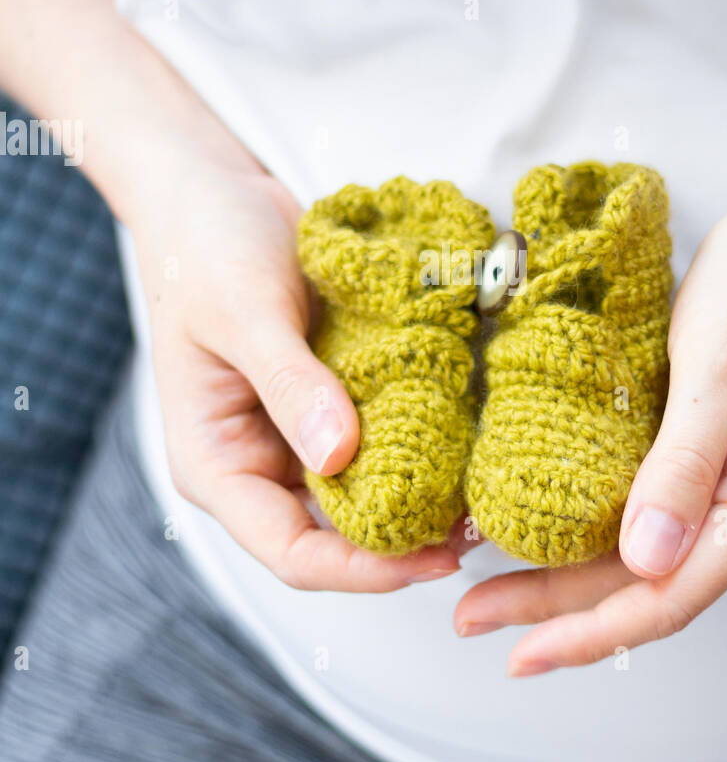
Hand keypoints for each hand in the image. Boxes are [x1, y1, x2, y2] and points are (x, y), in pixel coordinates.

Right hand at [130, 153, 467, 590]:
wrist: (214, 192)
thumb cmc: (207, 248)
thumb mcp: (245, 311)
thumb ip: (291, 384)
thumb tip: (341, 457)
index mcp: (217, 465)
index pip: (291, 551)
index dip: (363, 569)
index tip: (435, 555)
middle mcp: (256, 465)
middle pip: (334, 539)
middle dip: (404, 543)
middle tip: (480, 531)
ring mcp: (294, 438)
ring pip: (364, 496)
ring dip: (421, 501)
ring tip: (484, 496)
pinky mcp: (329, 404)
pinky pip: (379, 444)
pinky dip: (420, 449)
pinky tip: (467, 447)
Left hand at [455, 109, 726, 673]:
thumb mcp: (718, 365)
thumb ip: (682, 468)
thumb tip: (646, 562)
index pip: (670, 596)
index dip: (587, 632)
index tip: (518, 649)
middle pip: (656, 586)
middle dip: (563, 610)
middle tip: (478, 617)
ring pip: (660, 558)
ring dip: (583, 579)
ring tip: (502, 587)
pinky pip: (674, 519)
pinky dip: (613, 535)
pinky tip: (563, 535)